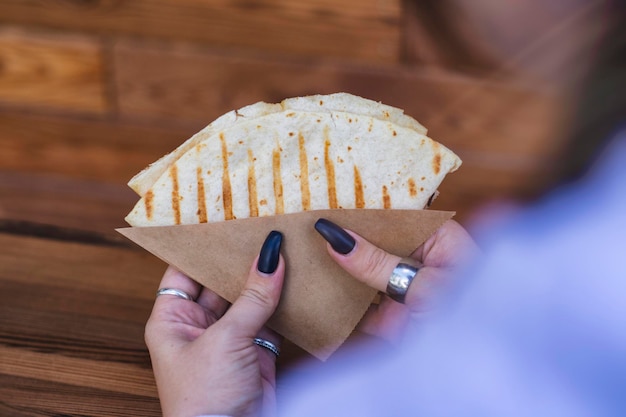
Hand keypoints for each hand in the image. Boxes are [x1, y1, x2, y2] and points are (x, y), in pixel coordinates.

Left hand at [145, 231, 284, 416]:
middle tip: (262, 228)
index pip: (184, 269)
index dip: (202, 245)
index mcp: (172, 319)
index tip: (224, 218)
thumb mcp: (226, 340)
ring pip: (247, 298)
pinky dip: (282, 303)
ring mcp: (229, 338)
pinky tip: (296, 281)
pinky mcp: (255, 352)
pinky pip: (268, 318)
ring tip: (284, 247)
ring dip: (264, 279)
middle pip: (218, 281)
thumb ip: (252, 297)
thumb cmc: (204, 399)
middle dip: (240, 259)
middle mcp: (198, 326)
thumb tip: (271, 256)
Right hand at [315, 219, 477, 341]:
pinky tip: (314, 290)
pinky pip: (360, 308)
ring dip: (339, 271)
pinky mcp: (391, 321)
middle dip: (346, 241)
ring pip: (364, 275)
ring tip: (303, 254)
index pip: (394, 218)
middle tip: (308, 227)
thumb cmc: (471, 317)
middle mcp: (420, 262)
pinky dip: (340, 303)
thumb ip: (377, 263)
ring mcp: (403, 291)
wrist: (473, 369)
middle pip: (375, 245)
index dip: (363, 212)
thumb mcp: (424, 286)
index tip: (329, 203)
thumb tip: (335, 237)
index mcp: (439, 241)